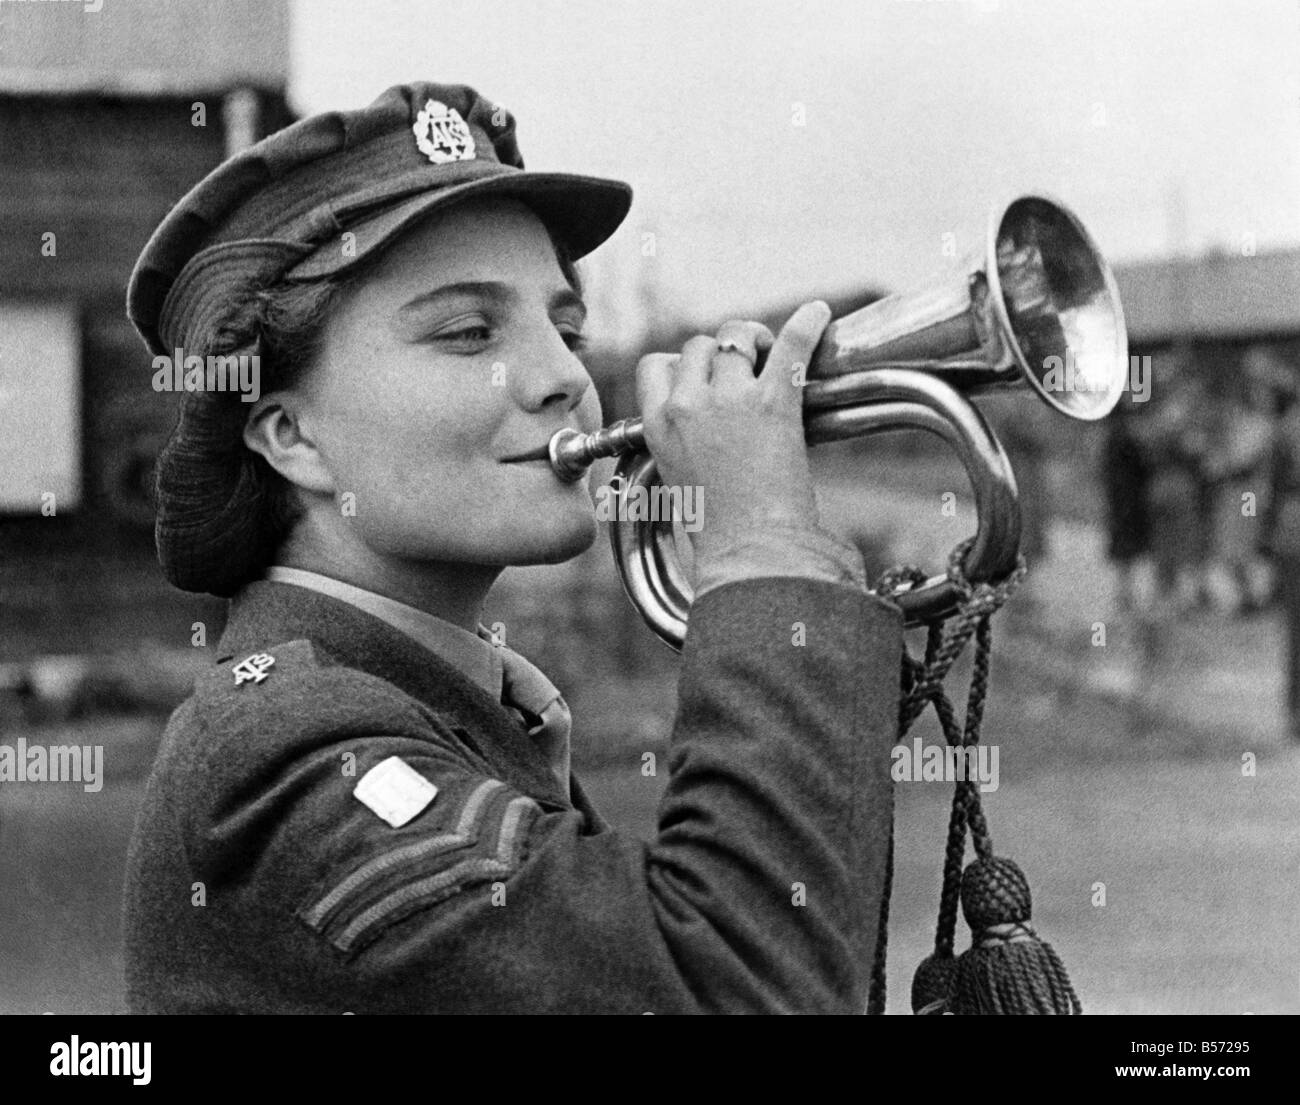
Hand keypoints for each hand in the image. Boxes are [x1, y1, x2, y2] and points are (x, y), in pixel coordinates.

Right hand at [635, 301, 832, 559]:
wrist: (752, 551)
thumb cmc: (721, 526)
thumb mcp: (678, 476)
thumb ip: (681, 436)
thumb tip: (702, 414)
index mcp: (657, 425)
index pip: (656, 365)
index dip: (682, 365)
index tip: (702, 379)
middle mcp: (687, 405)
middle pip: (698, 345)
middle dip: (721, 351)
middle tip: (746, 370)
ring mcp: (729, 401)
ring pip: (735, 336)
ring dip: (754, 340)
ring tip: (771, 355)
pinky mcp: (773, 402)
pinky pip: (790, 344)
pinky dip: (807, 324)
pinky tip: (818, 315)